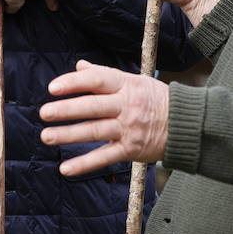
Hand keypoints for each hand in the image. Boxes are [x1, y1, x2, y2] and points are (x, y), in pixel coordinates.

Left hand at [39, 59, 168, 174]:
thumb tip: (80, 66)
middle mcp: (127, 106)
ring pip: (95, 131)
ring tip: (47, 136)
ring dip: (69, 135)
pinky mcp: (132, 150)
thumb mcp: (135, 81)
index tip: (52, 88)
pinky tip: (65, 168)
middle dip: (66, 110)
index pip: (97, 80)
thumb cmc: (157, 100)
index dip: (73, 83)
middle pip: (92, 106)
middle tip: (44, 113)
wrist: (188, 124)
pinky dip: (84, 164)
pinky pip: (104, 157)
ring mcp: (129, 129)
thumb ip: (105, 75)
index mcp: (127, 85)